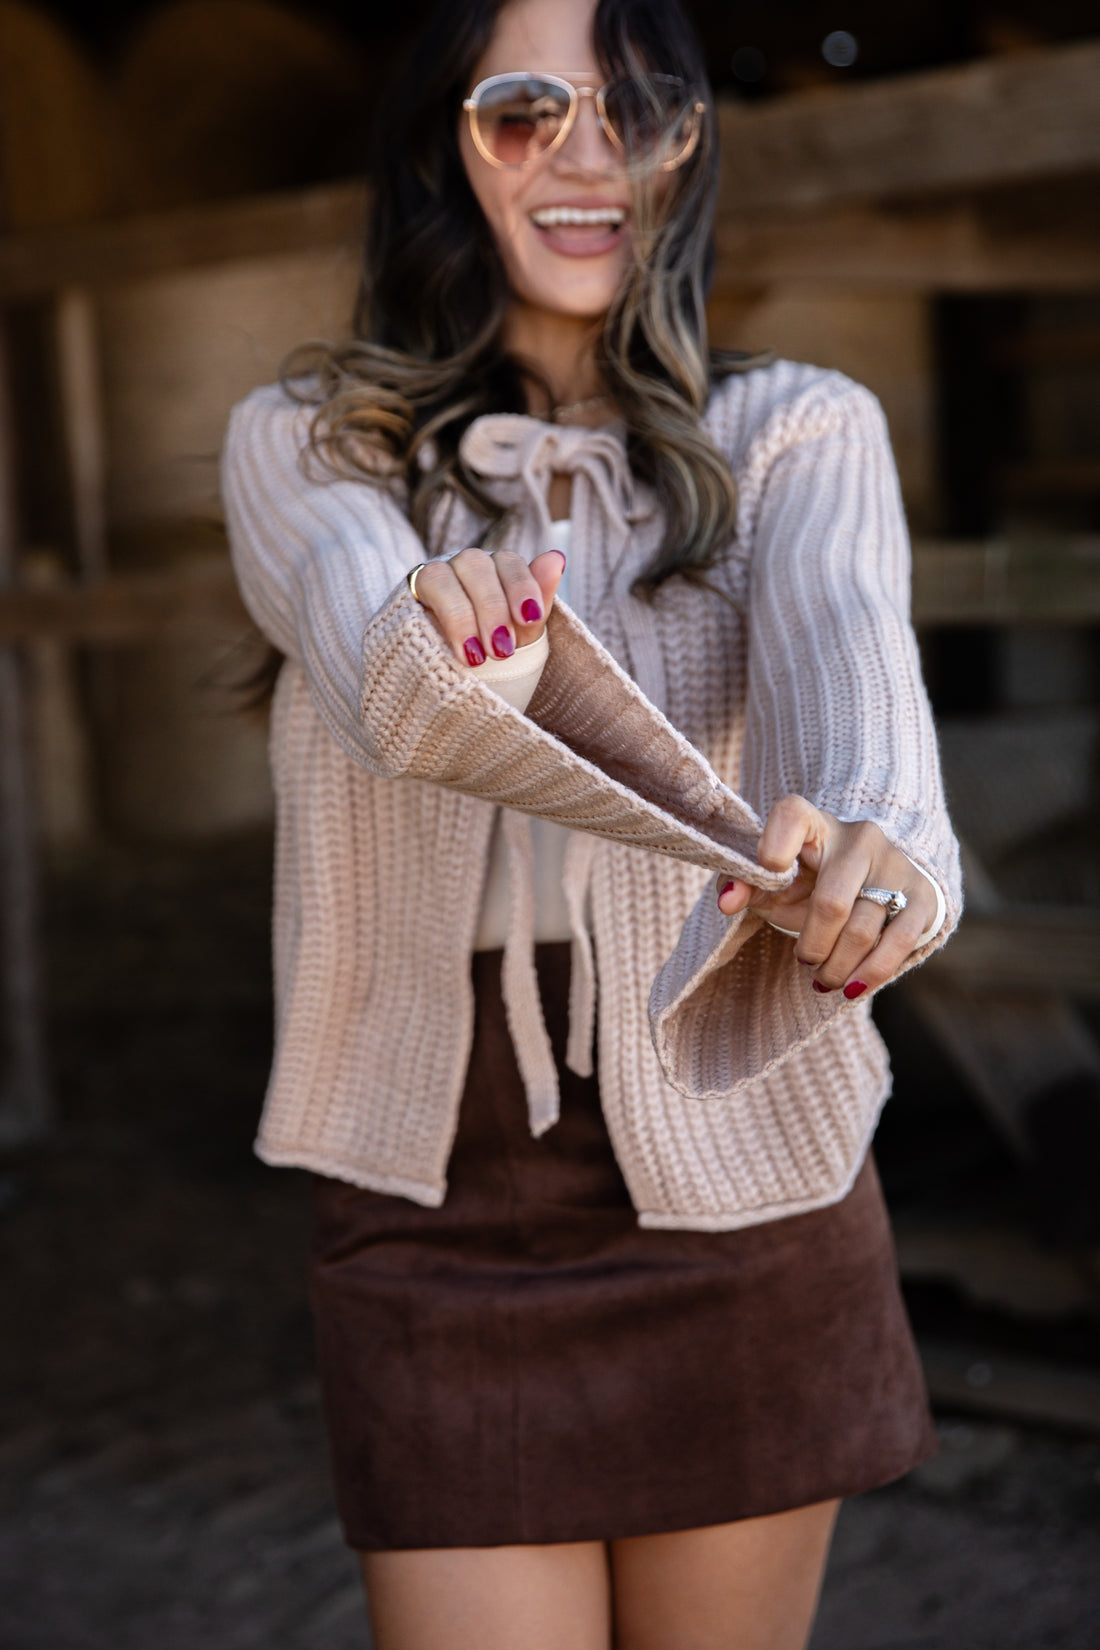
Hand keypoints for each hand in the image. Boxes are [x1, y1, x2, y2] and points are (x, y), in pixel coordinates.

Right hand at [411, 547, 566, 666]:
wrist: (455, 681)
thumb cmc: (495, 651)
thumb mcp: (521, 634)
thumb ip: (537, 600)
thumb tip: (557, 556)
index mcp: (496, 569)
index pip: (508, 562)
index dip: (521, 586)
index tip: (530, 618)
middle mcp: (464, 566)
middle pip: (475, 564)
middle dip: (491, 607)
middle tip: (502, 651)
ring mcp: (434, 577)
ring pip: (442, 574)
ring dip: (463, 616)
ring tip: (478, 657)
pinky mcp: (410, 594)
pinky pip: (419, 591)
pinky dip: (444, 620)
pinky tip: (460, 651)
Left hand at [716, 794, 937, 999]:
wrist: (875, 882)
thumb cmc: (809, 882)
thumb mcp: (773, 883)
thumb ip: (745, 886)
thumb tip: (726, 901)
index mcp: (813, 823)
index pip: (792, 815)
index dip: (776, 843)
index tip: (769, 870)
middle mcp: (859, 837)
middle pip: (832, 902)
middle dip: (813, 945)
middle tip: (805, 961)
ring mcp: (895, 864)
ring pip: (863, 930)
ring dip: (838, 966)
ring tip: (824, 979)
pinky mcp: (924, 894)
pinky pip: (899, 942)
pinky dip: (871, 973)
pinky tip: (852, 987)